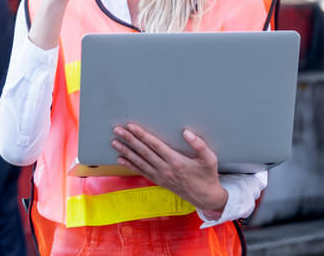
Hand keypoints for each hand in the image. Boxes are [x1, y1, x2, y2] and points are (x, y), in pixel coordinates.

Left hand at [111, 124, 227, 212]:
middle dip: (129, 140)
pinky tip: (120, 159)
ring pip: (139, 161)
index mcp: (176, 161)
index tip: (131, 126)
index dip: (142, 135)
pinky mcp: (159, 181)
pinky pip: (141, 171)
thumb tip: (186, 132)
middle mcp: (165, 169)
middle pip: (143, 152)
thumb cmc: (207, 176)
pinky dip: (130, 165)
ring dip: (126, 151)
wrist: (205, 198)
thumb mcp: (210, 159)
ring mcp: (160, 176)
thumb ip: (199, 145)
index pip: (155, 145)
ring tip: (114, 142)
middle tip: (117, 130)